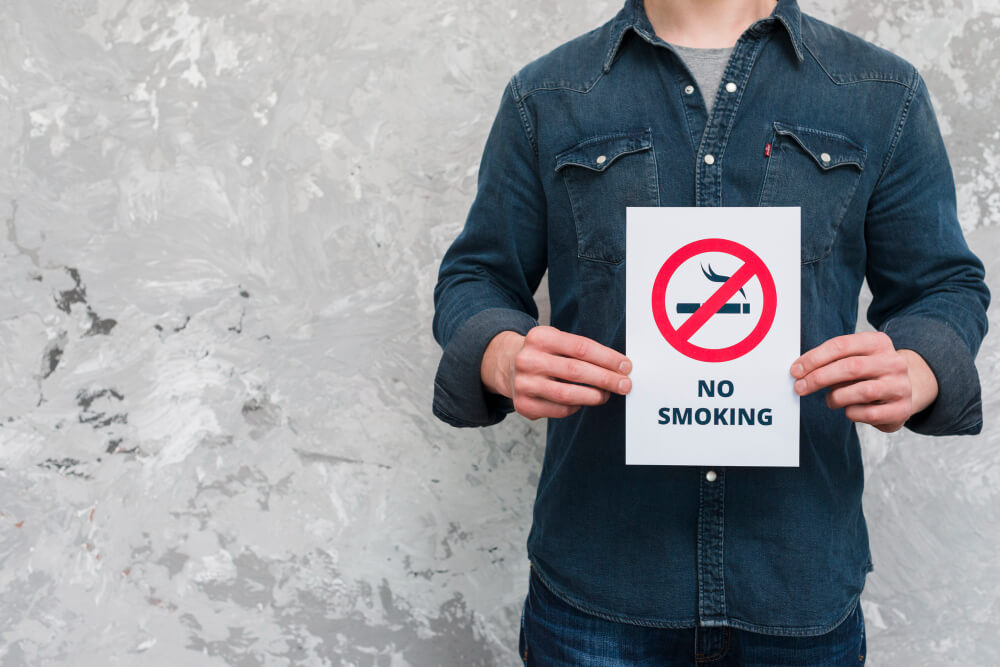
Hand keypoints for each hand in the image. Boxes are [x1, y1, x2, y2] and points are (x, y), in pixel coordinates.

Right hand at [481, 325, 632, 419]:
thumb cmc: (543, 353)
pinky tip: (583, 401)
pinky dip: (577, 407)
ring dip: (594, 396)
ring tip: (606, 395)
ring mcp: (523, 384)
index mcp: (539, 337)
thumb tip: (618, 367)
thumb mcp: (556, 340)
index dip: (607, 358)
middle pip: (576, 371)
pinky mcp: (523, 405)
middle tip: (625, 384)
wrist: (506, 365)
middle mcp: (528, 360)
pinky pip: (559, 410)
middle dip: (606, 379)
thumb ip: (582, 350)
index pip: (581, 348)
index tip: (626, 366)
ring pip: (568, 394)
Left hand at [790, 331, 937, 432]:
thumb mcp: (853, 359)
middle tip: (800, 387)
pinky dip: (852, 413)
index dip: (814, 358)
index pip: (841, 345)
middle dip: (819, 378)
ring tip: (830, 400)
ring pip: (861, 391)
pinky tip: (848, 410)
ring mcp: (900, 386)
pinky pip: (870, 414)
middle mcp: (893, 362)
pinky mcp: (901, 409)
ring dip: (836, 397)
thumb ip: (831, 361)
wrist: (902, 391)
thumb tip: (800, 371)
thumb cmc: (867, 374)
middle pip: (850, 367)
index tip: (796, 370)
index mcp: (878, 342)